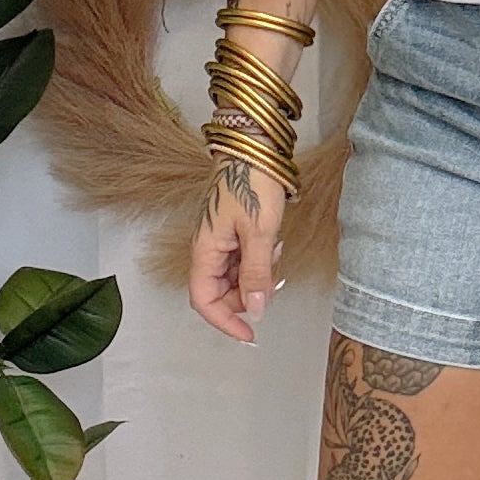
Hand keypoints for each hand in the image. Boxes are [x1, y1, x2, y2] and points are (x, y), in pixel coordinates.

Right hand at [188, 151, 290, 343]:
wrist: (254, 145)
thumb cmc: (252, 181)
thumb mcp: (260, 233)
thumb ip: (256, 274)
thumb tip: (255, 311)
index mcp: (205, 250)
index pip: (203, 301)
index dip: (224, 322)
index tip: (250, 334)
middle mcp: (208, 248)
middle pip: (220, 292)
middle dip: (247, 297)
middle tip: (273, 285)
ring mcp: (220, 240)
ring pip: (234, 277)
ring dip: (256, 278)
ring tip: (276, 254)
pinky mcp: (233, 231)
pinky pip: (242, 260)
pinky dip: (260, 261)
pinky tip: (274, 244)